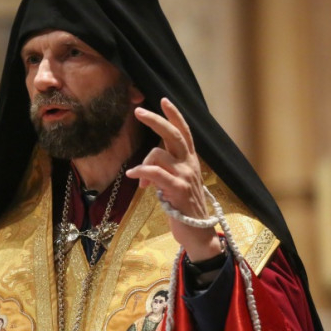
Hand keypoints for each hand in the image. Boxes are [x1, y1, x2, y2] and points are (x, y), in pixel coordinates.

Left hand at [125, 98, 221, 261]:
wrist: (198, 231)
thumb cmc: (183, 206)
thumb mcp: (175, 182)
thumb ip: (164, 169)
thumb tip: (146, 166)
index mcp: (189, 160)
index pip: (184, 132)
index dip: (175, 115)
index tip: (164, 99)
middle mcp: (189, 163)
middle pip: (173, 134)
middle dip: (155, 120)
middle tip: (138, 111)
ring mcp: (185, 175)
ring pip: (158, 153)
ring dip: (143, 164)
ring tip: (140, 180)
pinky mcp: (178, 189)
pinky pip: (156, 172)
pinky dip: (141, 172)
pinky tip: (133, 176)